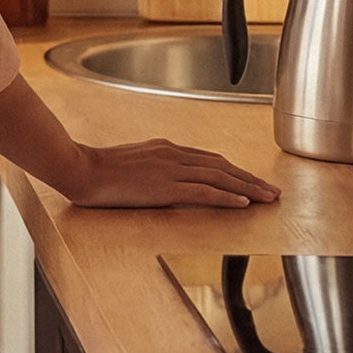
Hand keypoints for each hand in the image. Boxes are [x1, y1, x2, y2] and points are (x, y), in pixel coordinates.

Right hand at [62, 138, 280, 209]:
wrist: (80, 168)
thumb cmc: (98, 169)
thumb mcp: (132, 164)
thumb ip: (153, 169)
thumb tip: (165, 181)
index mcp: (166, 148)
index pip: (210, 159)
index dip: (235, 171)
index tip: (251, 181)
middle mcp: (173, 154)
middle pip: (222, 166)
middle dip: (250, 179)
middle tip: (272, 191)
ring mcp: (170, 168)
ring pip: (219, 176)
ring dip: (248, 187)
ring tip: (267, 198)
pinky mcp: (164, 185)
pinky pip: (203, 190)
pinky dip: (226, 196)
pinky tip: (243, 203)